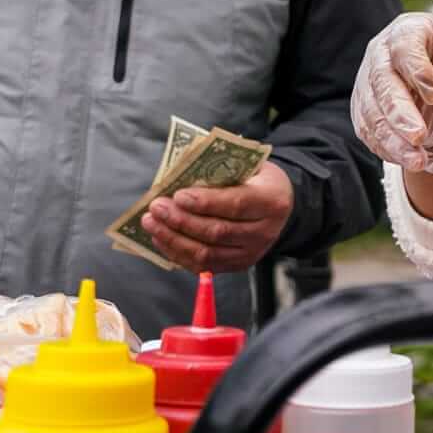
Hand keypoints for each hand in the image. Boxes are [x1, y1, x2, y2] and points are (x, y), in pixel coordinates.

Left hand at [140, 160, 293, 272]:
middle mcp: (264, 232)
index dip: (206, 202)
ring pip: (207, 253)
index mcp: (271, 201)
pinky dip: (178, 253)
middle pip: (217, 231)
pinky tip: (161, 239)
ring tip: (152, 223)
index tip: (178, 195)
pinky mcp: (238, 265)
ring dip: (173, 239)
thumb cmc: (257, 180)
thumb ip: (222, 170)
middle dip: (181, 220)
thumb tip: (180, 176)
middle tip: (157, 207)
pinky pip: (203, 266)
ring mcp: (251, 253)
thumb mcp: (250, 166)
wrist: (280, 206)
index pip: (236, 204)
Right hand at [352, 13, 432, 173]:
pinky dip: (387, 147)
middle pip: (382, 82)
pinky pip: (368, 130)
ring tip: (419, 160)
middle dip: (399, 112)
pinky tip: (409, 160)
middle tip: (420, 137)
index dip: (418, 71)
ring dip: (393, 139)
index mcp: (408, 31)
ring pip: (372, 112)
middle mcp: (381, 54)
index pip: (406, 47)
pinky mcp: (364, 109)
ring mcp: (368, 83)